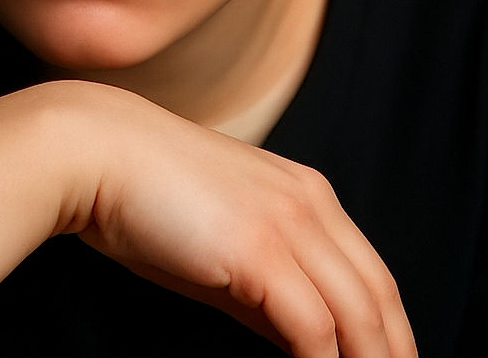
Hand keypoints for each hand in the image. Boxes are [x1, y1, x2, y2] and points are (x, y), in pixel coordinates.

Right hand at [60, 84, 416, 357]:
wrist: (96, 150)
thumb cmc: (145, 195)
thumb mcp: (223, 240)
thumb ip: (269, 287)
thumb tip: (306, 344)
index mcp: (308, 194)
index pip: (375, 279)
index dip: (391, 336)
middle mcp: (309, 203)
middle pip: (381, 300)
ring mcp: (287, 223)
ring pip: (360, 319)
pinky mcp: (259, 249)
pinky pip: (314, 331)